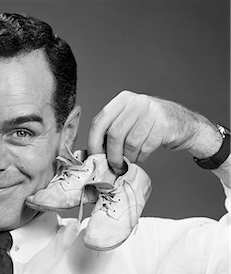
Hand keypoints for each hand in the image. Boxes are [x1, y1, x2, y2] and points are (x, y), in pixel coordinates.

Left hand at [87, 90, 218, 173]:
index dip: (94, 141)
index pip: (99, 121)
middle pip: (114, 134)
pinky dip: (142, 156)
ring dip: (129, 157)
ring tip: (131, 160)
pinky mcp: (164, 124)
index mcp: (122, 100)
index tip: (94, 156)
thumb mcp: (130, 120)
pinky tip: (143, 155)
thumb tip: (94, 152)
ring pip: (130, 142)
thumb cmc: (152, 126)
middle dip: (112, 155)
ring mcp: (151, 111)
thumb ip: (112, 130)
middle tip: (115, 166)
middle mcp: (136, 102)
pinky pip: (145, 147)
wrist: (186, 125)